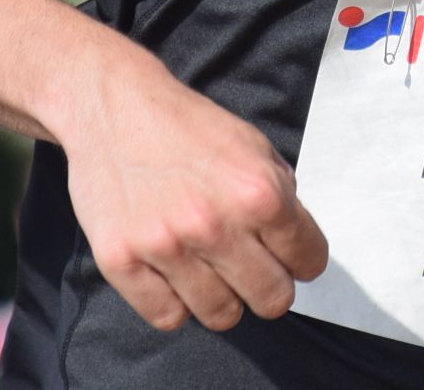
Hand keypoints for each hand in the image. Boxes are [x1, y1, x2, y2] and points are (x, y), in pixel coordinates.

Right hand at [57, 39, 331, 333]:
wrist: (114, 107)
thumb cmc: (187, 127)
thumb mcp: (254, 146)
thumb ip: (281, 196)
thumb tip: (298, 246)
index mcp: (258, 193)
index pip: (309, 261)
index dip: (303, 259)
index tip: (290, 257)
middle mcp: (215, 224)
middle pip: (273, 300)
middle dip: (270, 286)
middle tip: (253, 269)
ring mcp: (166, 246)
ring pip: (222, 315)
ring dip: (223, 297)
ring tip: (210, 269)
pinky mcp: (122, 262)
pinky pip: (169, 317)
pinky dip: (176, 302)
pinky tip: (174, 274)